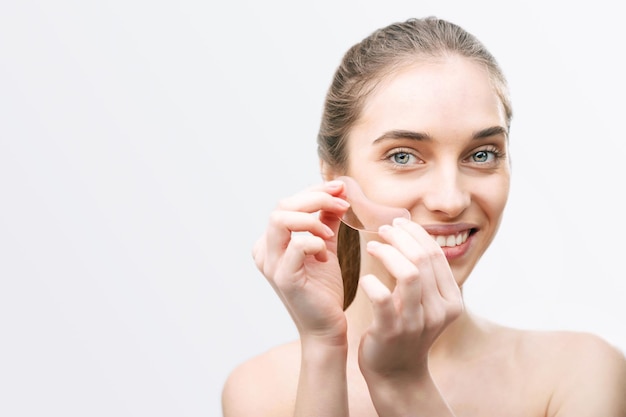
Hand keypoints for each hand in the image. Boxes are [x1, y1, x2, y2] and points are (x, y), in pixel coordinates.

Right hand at [252, 181, 350, 343]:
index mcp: (271, 241)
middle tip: (343, 203)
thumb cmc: (323, 289)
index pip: (287, 203)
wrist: (326, 326)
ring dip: (312, 218)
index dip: (314, 191)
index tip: (340, 188)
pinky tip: (326, 254)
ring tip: (331, 233)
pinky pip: (297, 246)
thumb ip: (326, 220)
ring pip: (281, 219)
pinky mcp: (283, 278)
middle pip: (282, 206)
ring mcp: (271, 264)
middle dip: (316, 198)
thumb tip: (338, 191)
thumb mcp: (325, 246)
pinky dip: (315, 242)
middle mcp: (264, 250)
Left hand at [358, 217, 463, 380]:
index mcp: (451, 299)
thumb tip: (410, 233)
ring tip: (373, 245)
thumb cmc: (406, 329)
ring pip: (409, 274)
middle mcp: (440, 310)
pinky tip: (365, 279)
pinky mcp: (392, 332)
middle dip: (401, 237)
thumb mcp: (424, 302)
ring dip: (388, 253)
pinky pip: (383, 299)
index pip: (436, 255)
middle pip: (423, 259)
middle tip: (383, 228)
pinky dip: (372, 283)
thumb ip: (424, 274)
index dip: (416, 233)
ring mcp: (417, 322)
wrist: (396, 372)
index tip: (398, 222)